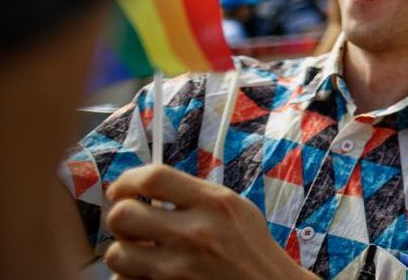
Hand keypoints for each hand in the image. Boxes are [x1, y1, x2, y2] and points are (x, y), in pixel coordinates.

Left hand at [103, 165, 313, 279]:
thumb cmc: (250, 248)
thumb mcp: (235, 209)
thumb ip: (194, 196)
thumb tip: (144, 190)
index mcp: (215, 203)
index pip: (153, 178)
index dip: (127, 180)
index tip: (121, 190)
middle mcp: (196, 233)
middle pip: (123, 215)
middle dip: (122, 219)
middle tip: (133, 225)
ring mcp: (180, 269)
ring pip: (117, 254)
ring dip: (125, 253)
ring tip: (142, 254)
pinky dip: (132, 277)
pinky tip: (149, 274)